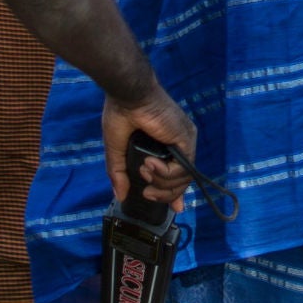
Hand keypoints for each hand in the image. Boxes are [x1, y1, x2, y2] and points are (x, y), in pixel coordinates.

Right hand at [104, 90, 196, 210]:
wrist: (129, 95)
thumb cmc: (121, 114)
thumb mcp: (116, 149)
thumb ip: (119, 172)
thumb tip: (120, 195)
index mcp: (164, 144)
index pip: (175, 174)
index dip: (174, 193)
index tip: (173, 208)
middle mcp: (177, 144)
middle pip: (181, 181)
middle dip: (165, 194)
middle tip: (148, 193)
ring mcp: (184, 142)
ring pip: (183, 179)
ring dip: (162, 182)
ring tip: (145, 171)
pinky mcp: (186, 139)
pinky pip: (183, 169)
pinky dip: (166, 173)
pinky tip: (151, 164)